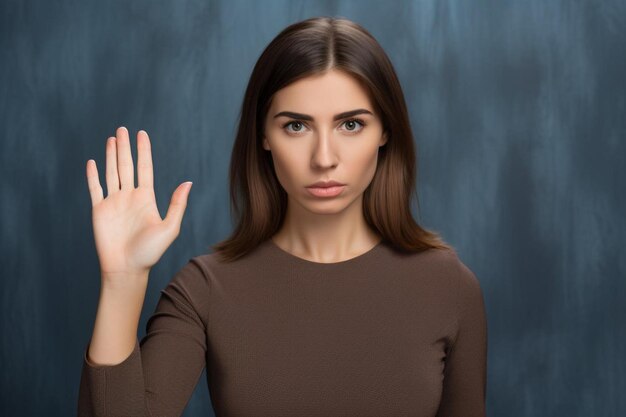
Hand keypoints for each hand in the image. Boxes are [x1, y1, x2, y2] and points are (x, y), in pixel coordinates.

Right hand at [85, 127, 191, 282]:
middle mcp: (130, 197)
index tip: (142, 134)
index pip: (144, 168)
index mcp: (146, 198)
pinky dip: (92, 176)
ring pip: (111, 173)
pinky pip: (95, 189)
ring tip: (112, 138)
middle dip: (125, 147)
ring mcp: (114, 203)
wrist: (127, 269)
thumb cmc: (150, 252)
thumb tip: (188, 182)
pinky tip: (93, 162)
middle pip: (126, 165)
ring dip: (110, 156)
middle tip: (123, 129)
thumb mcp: (170, 227)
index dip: (143, 151)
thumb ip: (177, 204)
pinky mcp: (99, 211)